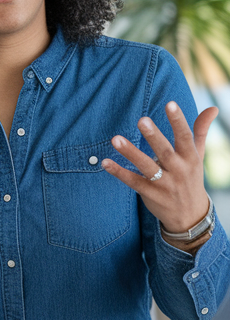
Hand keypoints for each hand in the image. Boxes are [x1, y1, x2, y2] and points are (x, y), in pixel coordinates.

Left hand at [101, 103, 217, 247]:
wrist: (190, 215)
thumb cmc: (191, 177)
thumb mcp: (198, 155)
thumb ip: (201, 131)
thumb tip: (213, 108)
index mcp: (191, 158)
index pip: (185, 137)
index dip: (178, 121)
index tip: (170, 104)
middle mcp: (179, 170)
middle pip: (165, 151)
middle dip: (154, 136)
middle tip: (142, 120)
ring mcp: (164, 184)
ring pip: (146, 167)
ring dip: (131, 153)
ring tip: (115, 139)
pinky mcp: (150, 194)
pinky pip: (133, 182)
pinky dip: (119, 172)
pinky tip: (106, 162)